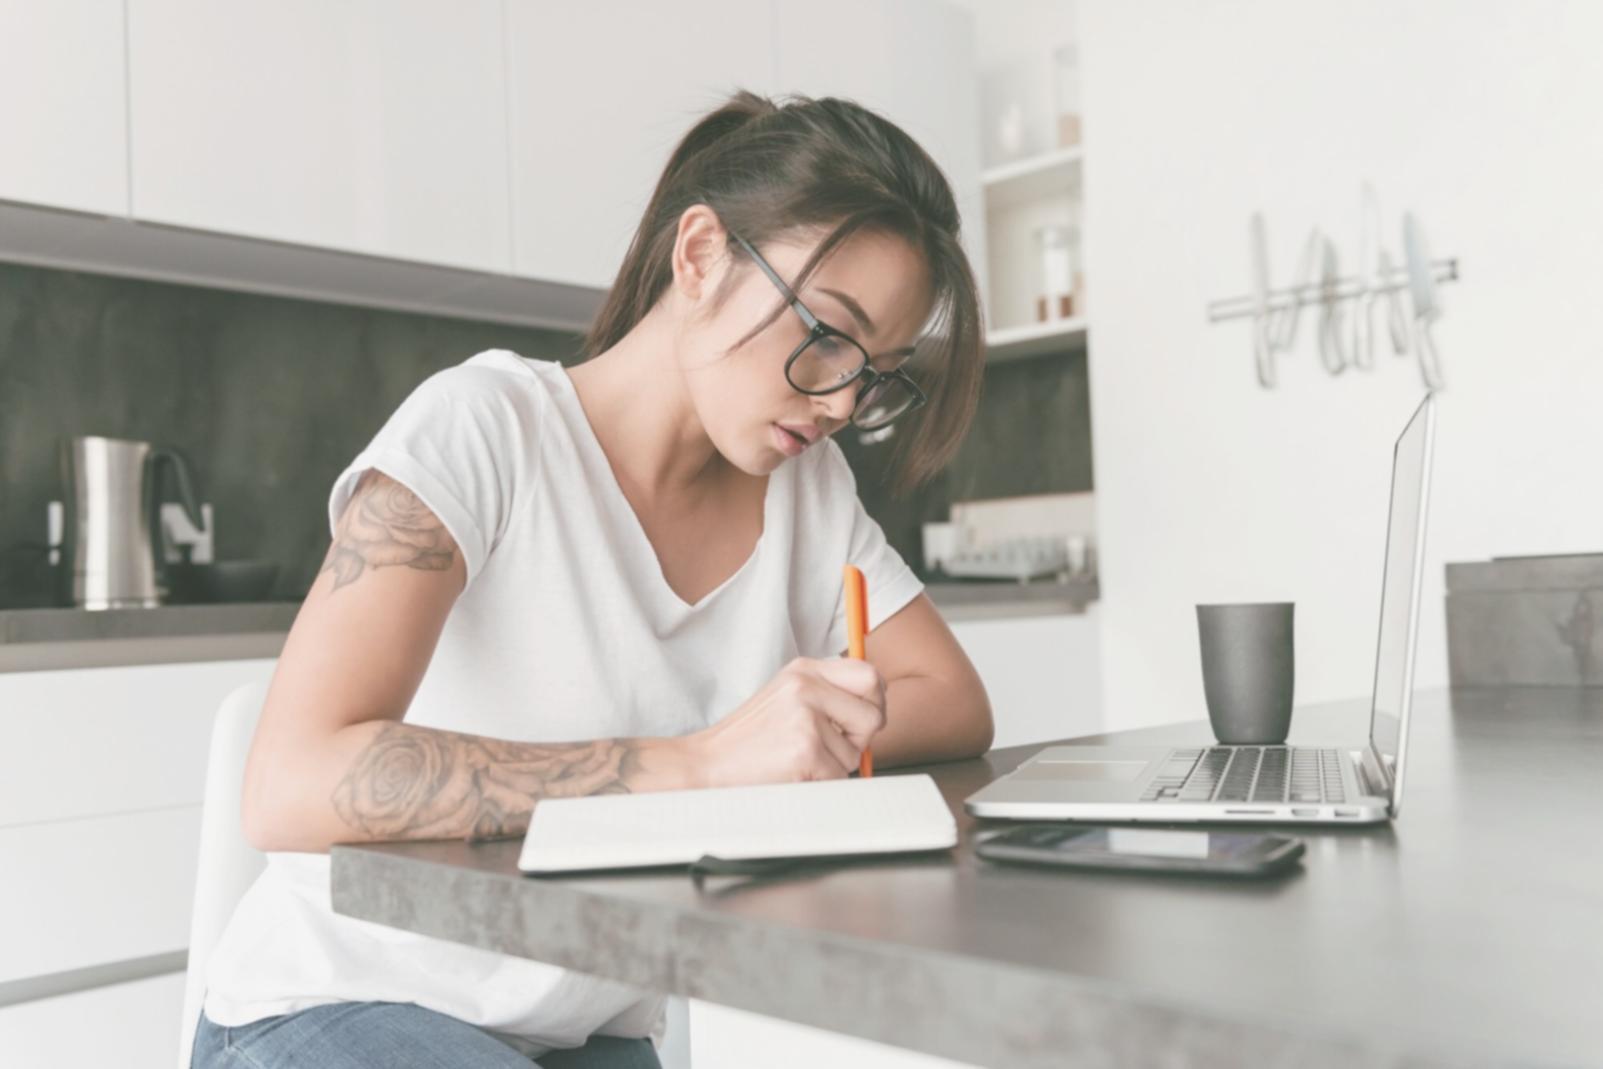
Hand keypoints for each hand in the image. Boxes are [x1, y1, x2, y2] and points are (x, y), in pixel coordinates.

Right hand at [681, 657, 886, 787]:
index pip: (869, 674)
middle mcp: (806, 685)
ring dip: (835, 765)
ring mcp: (806, 716)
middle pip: (874, 711)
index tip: (859, 720)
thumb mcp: (785, 698)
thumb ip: (826, 695)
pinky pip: (839, 775)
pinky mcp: (806, 749)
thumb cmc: (747, 740)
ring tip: (799, 759)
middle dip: (864, 736)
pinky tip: (793, 772)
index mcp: (804, 669)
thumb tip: (875, 706)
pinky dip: (821, 782)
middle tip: (837, 745)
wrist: (706, 765)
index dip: (874, 702)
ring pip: (857, 751)